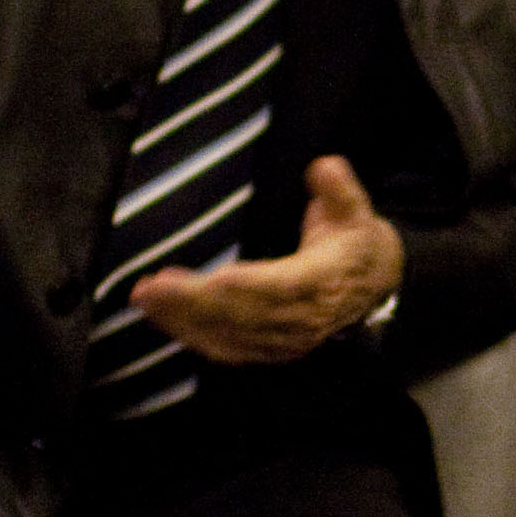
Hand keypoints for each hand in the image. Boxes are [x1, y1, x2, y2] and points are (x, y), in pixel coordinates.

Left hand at [131, 157, 405, 366]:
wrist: (371, 284)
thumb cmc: (353, 240)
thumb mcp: (355, 208)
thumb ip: (338, 188)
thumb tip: (323, 167)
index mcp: (323, 281)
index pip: (284, 287)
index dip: (251, 285)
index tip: (216, 278)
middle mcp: (303, 318)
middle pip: (245, 315)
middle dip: (195, 302)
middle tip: (152, 286)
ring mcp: (285, 339)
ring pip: (229, 335)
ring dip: (183, 319)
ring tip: (144, 298)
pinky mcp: (269, 349)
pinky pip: (226, 349)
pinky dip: (191, 335)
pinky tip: (161, 318)